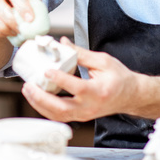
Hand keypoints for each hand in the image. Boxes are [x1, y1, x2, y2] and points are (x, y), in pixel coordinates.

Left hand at [20, 38, 144, 121]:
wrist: (130, 95)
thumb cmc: (119, 78)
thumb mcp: (103, 61)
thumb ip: (81, 53)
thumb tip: (61, 43)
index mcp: (99, 91)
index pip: (78, 88)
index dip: (61, 80)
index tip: (47, 70)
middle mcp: (91, 107)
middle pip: (62, 108)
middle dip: (42, 98)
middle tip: (29, 85)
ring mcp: (84, 115)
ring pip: (58, 115)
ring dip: (39, 104)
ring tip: (28, 90)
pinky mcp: (80, 116)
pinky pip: (59, 116)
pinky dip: (45, 108)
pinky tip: (35, 97)